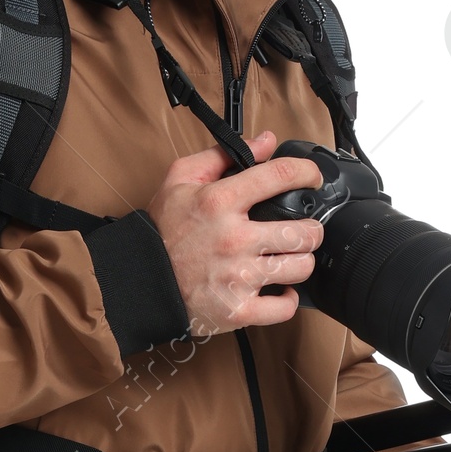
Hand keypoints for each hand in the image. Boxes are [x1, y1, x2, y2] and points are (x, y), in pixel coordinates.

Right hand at [148, 129, 324, 336]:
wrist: (138, 280)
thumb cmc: (161, 231)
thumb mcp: (180, 179)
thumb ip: (222, 155)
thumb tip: (265, 141)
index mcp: (220, 201)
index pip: (279, 175)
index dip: (306, 172)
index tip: (312, 178)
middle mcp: (234, 239)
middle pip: (304, 232)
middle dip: (310, 229)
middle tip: (303, 231)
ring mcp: (238, 277)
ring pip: (301, 268)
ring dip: (301, 262)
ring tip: (290, 259)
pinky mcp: (238, 310)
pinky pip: (284, 308)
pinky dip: (287, 300)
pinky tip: (279, 290)